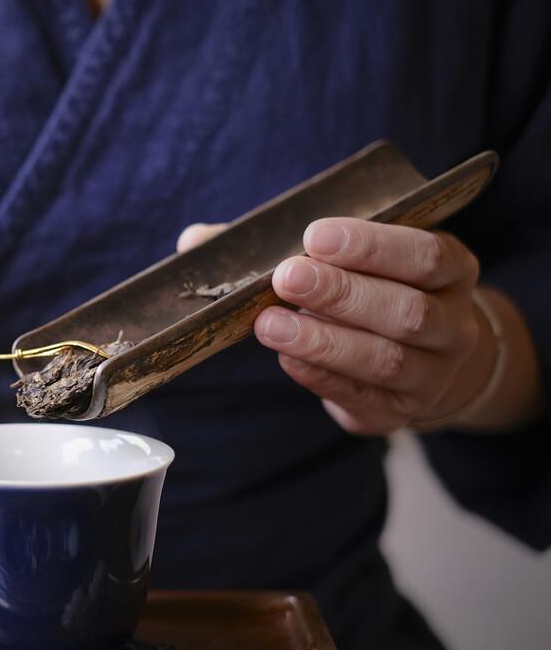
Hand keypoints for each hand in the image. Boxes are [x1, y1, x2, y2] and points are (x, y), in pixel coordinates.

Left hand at [178, 219, 496, 434]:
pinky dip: (321, 375)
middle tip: (287, 277)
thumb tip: (195, 240)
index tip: (315, 236)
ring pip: (386, 360)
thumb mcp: (348, 259)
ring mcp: (432, 375)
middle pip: (406, 311)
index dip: (372, 246)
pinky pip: (359, 396)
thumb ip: (277, 244)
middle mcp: (453, 324)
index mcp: (450, 270)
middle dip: (342, 294)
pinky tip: (288, 358)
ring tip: (270, 325)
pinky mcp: (397, 413)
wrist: (423, 361)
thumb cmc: (369, 291)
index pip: (424, 255)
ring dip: (324, 341)